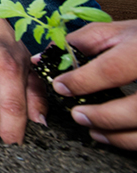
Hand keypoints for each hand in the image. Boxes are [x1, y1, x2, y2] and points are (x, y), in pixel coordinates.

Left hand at [53, 20, 136, 149]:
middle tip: (77, 115)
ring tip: (92, 129)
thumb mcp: (117, 32)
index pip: (112, 70)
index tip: (60, 86)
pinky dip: (130, 140)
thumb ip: (83, 42)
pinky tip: (112, 136)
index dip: (82, 82)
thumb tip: (43, 57)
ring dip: (117, 135)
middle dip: (103, 116)